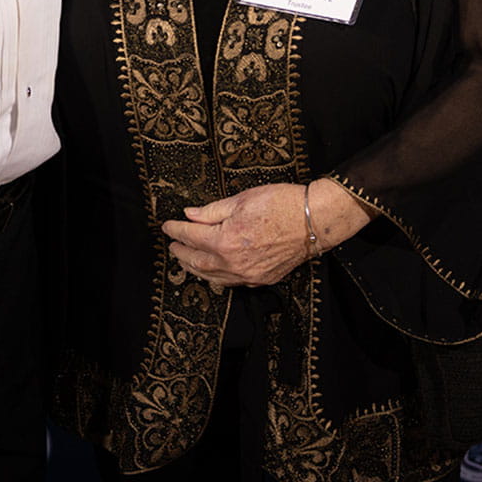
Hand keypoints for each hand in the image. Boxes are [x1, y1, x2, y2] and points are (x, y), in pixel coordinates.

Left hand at [162, 179, 375, 287]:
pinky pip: (233, 282)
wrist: (314, 220)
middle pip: (198, 262)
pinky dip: (218, 277)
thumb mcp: (242, 199)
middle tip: (173, 246)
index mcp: (225, 240)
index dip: (176, 230)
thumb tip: (190, 215)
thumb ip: (212, 211)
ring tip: (186, 260)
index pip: (191, 236)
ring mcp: (249, 274)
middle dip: (182, 253)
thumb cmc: (281, 203)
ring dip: (196, 269)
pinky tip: (214, 272)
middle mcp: (234, 262)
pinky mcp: (263, 278)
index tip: (167, 226)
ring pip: (214, 277)